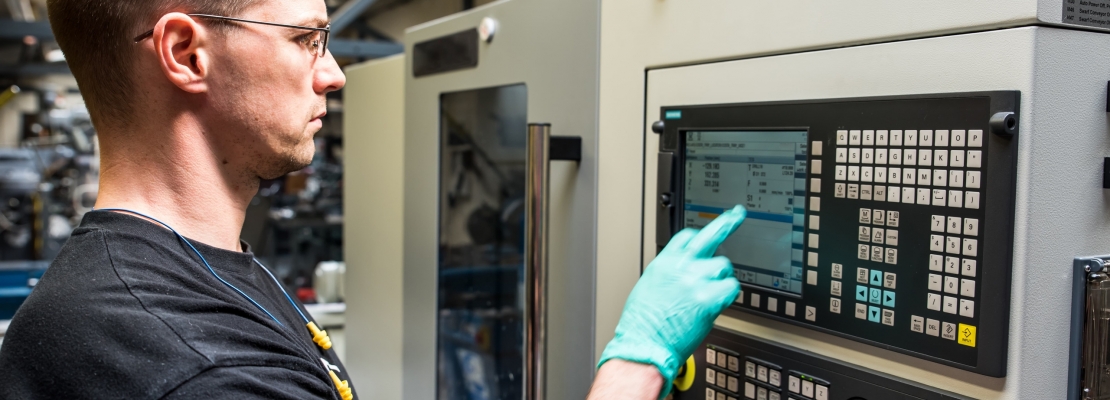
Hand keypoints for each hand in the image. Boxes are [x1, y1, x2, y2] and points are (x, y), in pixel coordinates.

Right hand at [597, 206, 745, 397]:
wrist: (644, 343)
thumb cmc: (642, 323)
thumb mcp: (649, 287)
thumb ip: (670, 276)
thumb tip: (683, 278)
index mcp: (664, 263)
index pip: (687, 237)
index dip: (699, 238)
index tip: (707, 234)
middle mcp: (681, 266)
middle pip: (710, 235)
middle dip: (726, 223)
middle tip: (737, 214)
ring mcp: (695, 280)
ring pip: (723, 268)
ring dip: (720, 281)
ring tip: (708, 297)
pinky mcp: (708, 298)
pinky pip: (731, 288)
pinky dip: (728, 296)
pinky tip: (716, 304)